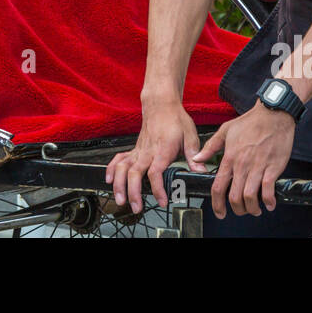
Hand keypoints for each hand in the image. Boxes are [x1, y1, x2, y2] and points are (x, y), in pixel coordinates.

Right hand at [105, 97, 206, 211]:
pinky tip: (109, 180)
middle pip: (134, 173)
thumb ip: (194, 155)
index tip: (162, 201)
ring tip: (120, 200)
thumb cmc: (175, 119)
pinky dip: (111, 170)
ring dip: (119, 184)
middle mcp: (147, 151)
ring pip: (123, 168)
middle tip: (136, 208)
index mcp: (162, 150)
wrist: (161, 104)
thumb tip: (201, 171)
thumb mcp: (190, 135)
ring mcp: (138, 150)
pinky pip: (118, 159)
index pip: (156, 173)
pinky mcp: (134, 149)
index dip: (158, 189)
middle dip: (133, 192)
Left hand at [192, 102, 295, 218]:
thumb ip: (210, 147)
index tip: (219, 212)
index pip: (218, 186)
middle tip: (239, 211)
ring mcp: (258, 167)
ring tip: (255, 209)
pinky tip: (269, 204)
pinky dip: (269, 201)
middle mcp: (242, 165)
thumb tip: (197, 158)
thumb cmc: (250, 122)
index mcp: (229, 157)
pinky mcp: (273, 167)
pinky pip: (269, 190)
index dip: (217, 204)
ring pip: (250, 197)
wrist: (273, 114)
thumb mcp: (225, 130)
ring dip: (252, 208)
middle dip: (236, 210)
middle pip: (234, 197)